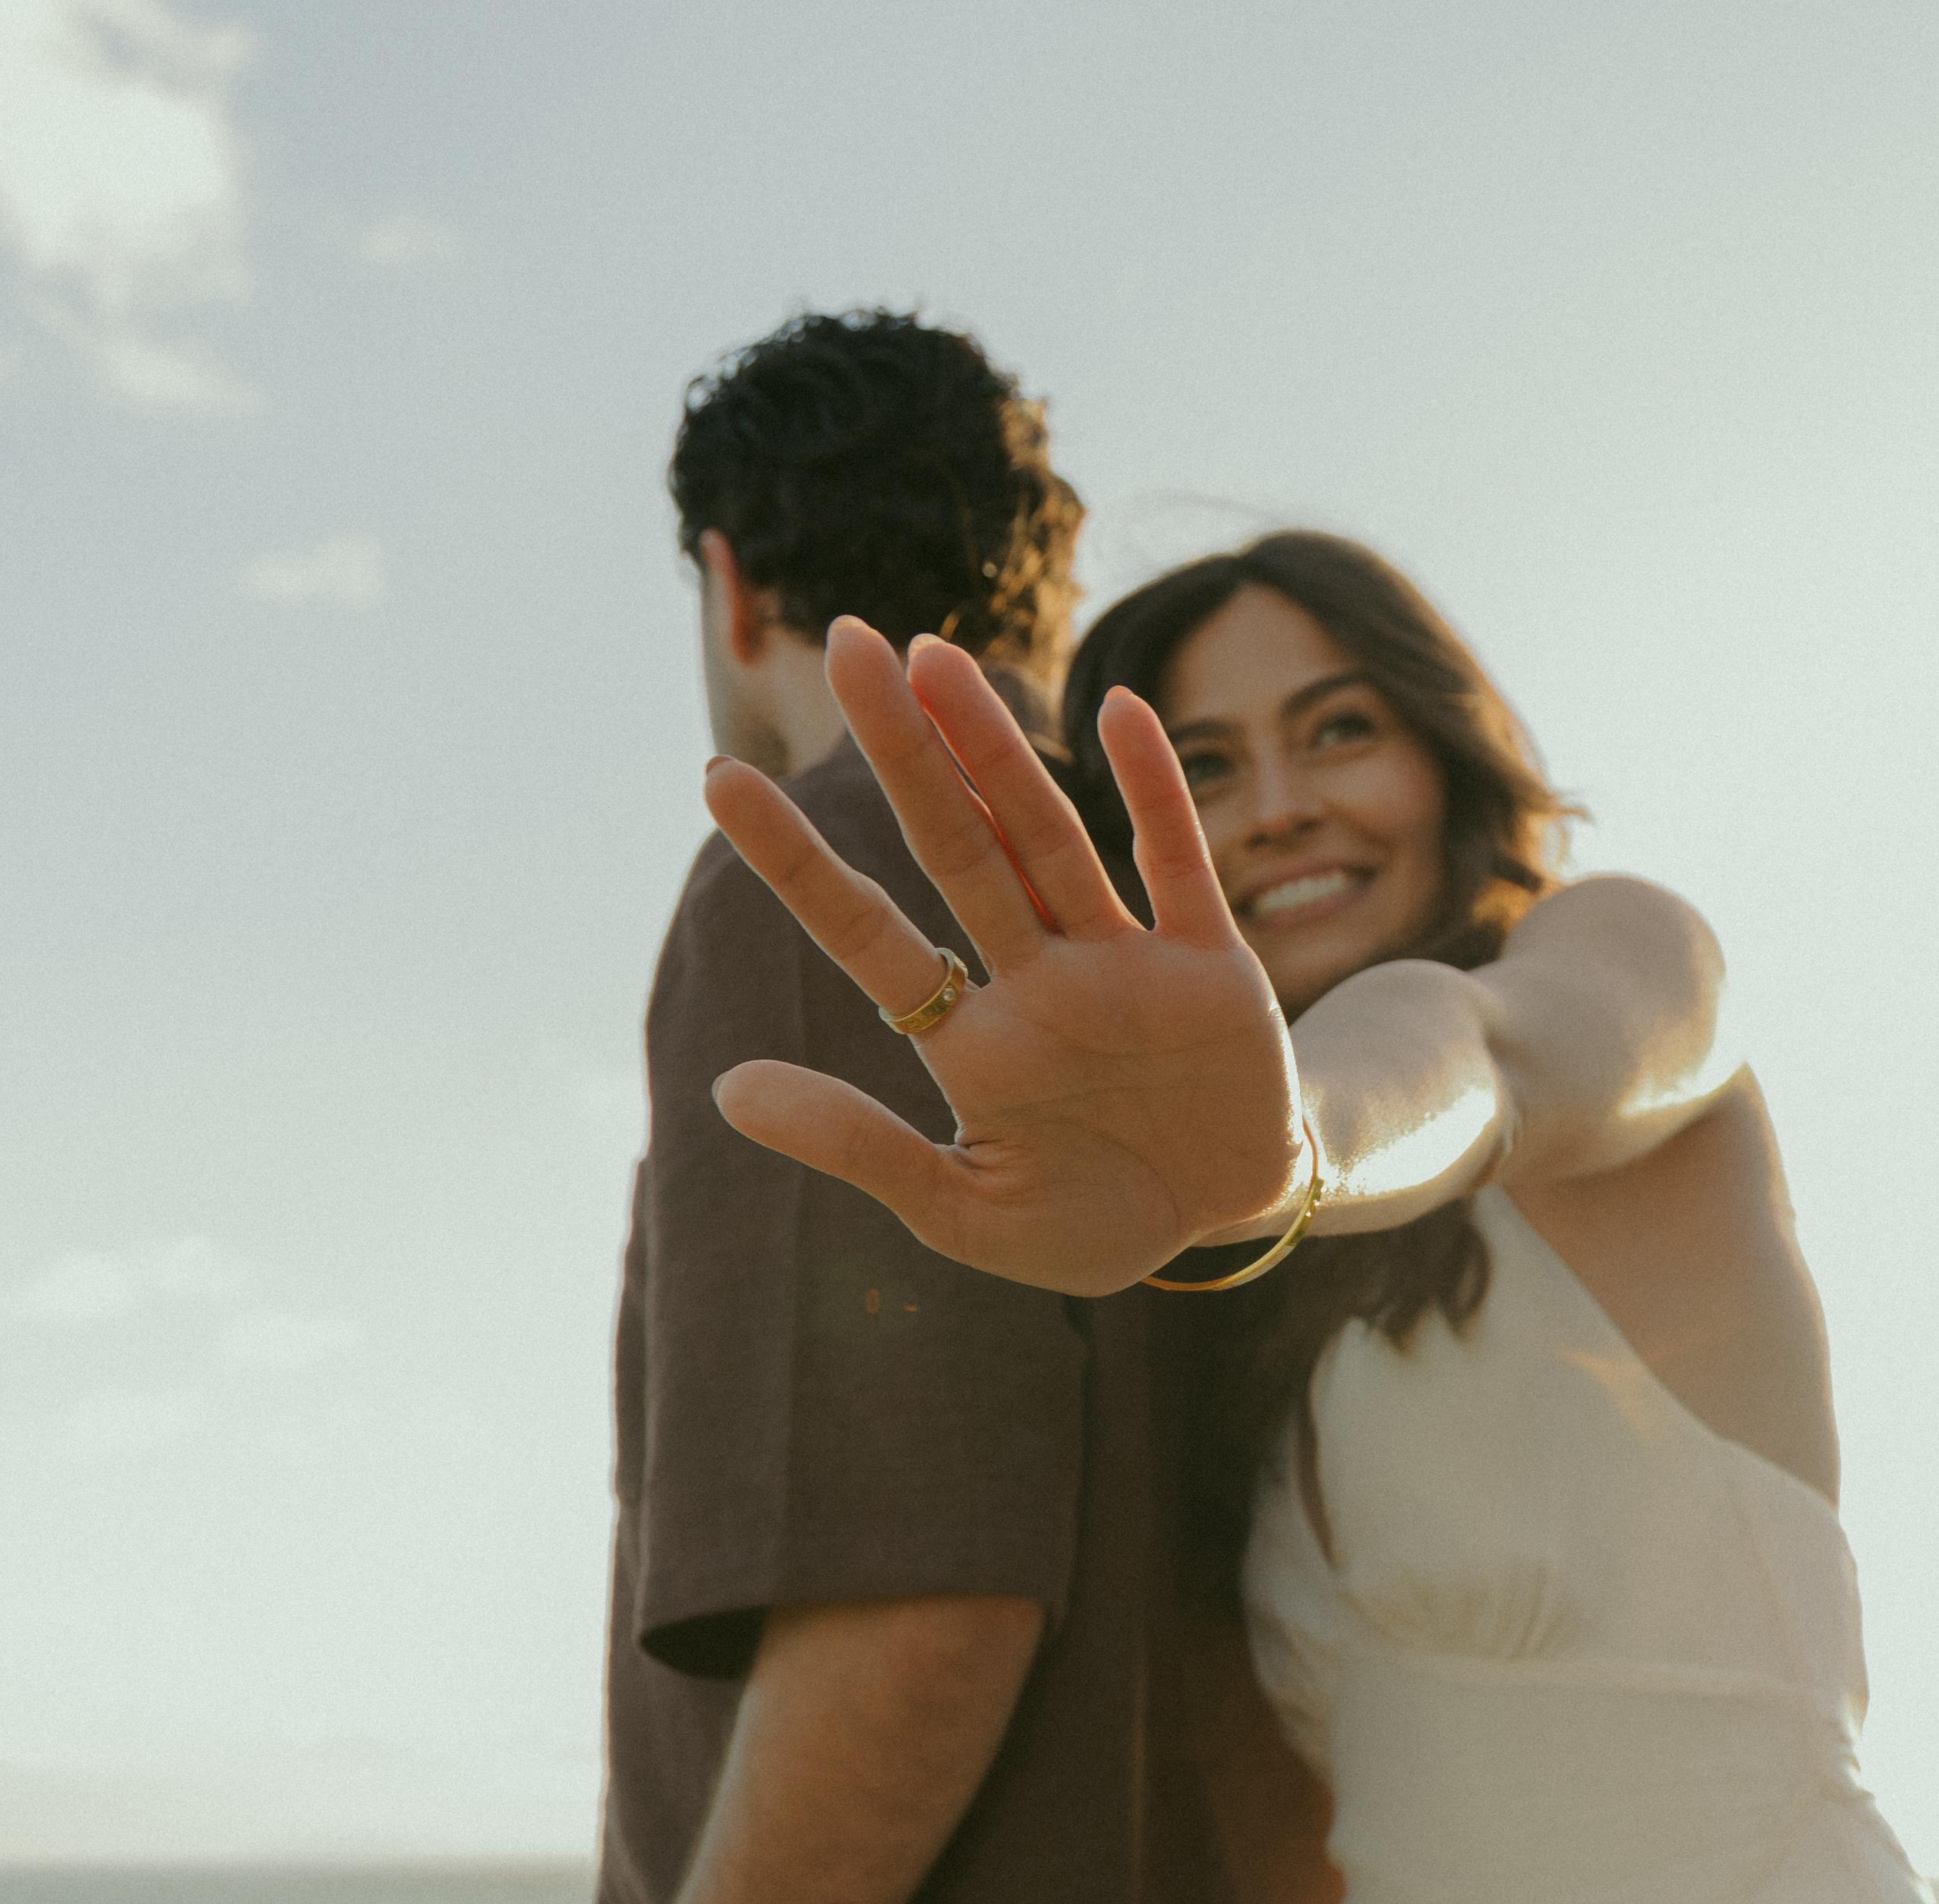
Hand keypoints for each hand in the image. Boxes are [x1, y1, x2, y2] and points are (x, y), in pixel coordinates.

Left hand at [704, 622, 1310, 1296]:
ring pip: (1049, 839)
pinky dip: (1153, 791)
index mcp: (970, 1041)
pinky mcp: (1210, 967)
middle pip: (955, 848)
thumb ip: (858, 1148)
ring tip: (935, 657)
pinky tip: (1117, 711)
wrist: (1220, 1225)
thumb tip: (725, 1088)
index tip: (718, 777)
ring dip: (996, 751)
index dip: (796, 860)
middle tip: (844, 644)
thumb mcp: (962, 1213)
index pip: (866, 933)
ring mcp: (1122, 964)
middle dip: (901, 751)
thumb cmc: (1085, 1222)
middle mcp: (1037, 980)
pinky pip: (1176, 864)